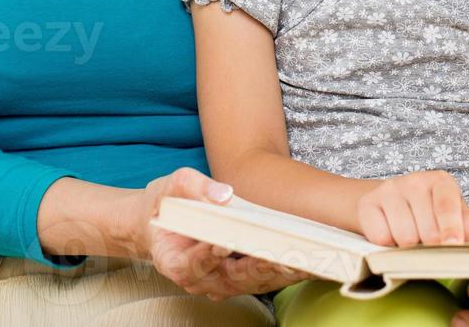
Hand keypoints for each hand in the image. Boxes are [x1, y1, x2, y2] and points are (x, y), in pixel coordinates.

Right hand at [142, 167, 307, 301]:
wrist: (161, 222)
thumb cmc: (166, 204)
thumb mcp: (172, 185)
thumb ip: (194, 187)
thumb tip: (224, 195)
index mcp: (174, 261)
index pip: (194, 263)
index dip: (211, 255)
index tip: (227, 244)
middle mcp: (199, 279)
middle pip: (232, 279)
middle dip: (260, 268)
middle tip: (286, 258)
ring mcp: (218, 282)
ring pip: (251, 283)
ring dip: (279, 274)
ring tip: (306, 261)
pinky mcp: (236, 278)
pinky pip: (261, 278)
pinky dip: (283, 271)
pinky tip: (307, 262)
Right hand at [357, 170, 468, 246]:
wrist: (391, 205)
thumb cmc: (430, 215)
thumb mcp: (454, 215)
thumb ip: (466, 226)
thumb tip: (462, 240)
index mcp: (441, 181)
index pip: (446, 206)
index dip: (451, 228)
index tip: (452, 244)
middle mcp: (415, 180)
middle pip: (427, 230)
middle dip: (430, 246)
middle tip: (427, 243)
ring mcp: (390, 189)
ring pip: (405, 237)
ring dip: (409, 248)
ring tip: (410, 238)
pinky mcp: (368, 203)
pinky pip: (381, 238)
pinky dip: (387, 246)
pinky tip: (391, 234)